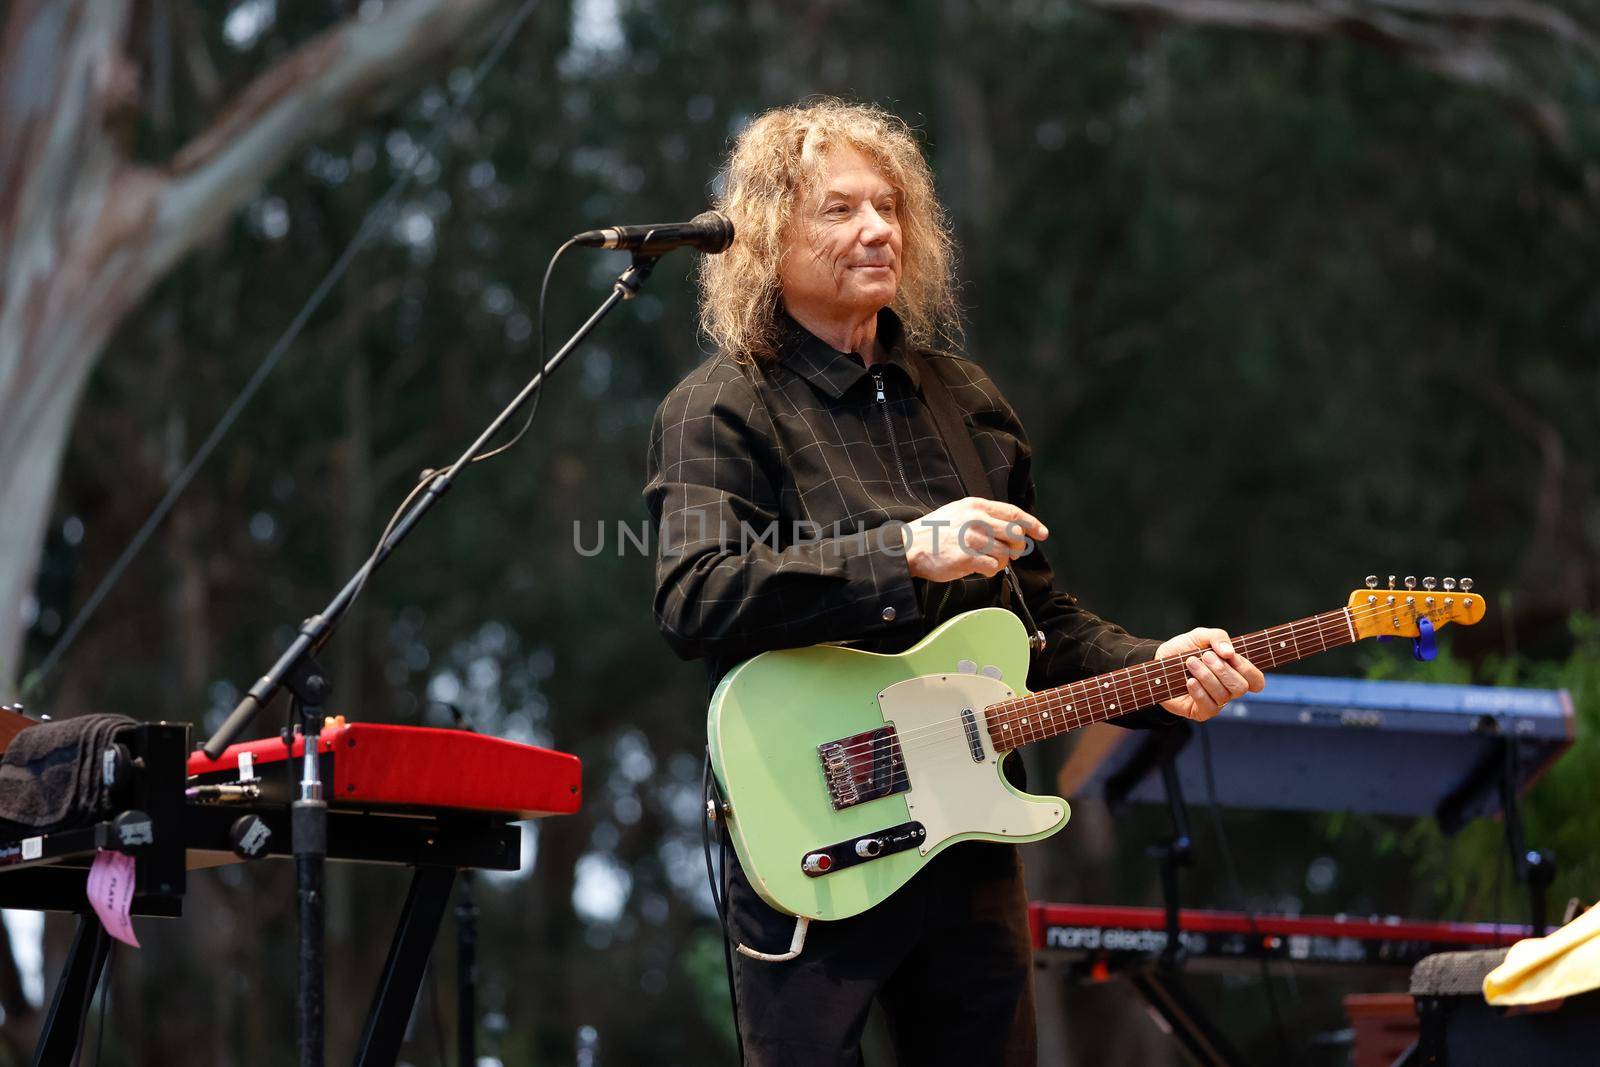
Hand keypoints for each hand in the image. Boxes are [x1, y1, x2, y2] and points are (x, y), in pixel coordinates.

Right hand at [903, 498, 1046, 582]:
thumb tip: (1012, 530)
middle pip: (1015, 535)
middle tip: (1012, 553)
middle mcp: (977, 520)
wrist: (909, 546)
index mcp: (976, 506)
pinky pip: (994, 567)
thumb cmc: (935, 531)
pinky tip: (980, 567)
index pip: (1014, 514)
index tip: (1042, 533)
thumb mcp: (959, 512)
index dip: (1032, 524)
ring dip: (1002, 561)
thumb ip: (984, 516)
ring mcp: (972, 539)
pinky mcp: (967, 558)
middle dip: (1018, 547)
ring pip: (1007, 554)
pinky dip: (992, 570)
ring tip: (988, 560)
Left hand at [1153, 628, 1265, 721]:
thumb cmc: (1183, 649)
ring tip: (1190, 663)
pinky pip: (1209, 706)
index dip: (1247, 669)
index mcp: (1235, 671)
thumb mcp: (1200, 636)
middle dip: (1222, 670)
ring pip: (1223, 695)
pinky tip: (1189, 681)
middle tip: (1205, 656)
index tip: (1229, 656)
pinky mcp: (1201, 712)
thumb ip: (1218, 637)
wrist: (1158, 661)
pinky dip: (1199, 692)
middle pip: (1240, 687)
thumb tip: (1229, 653)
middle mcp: (1228, 689)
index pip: (1256, 680)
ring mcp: (1216, 702)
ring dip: (1206, 676)